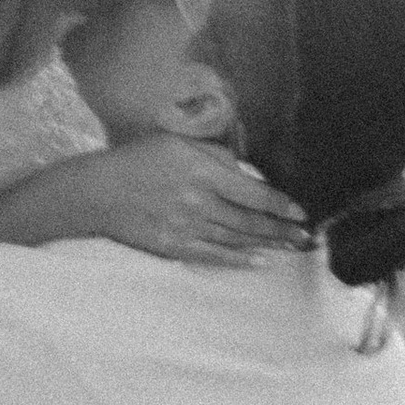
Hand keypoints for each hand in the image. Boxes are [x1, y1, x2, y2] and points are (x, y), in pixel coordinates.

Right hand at [82, 137, 305, 262]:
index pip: (252, 192)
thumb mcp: (178, 143)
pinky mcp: (174, 246)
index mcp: (200, 171)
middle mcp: (197, 202)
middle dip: (282, 230)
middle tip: (307, 237)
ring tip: (290, 248)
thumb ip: (215, 158)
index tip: (301, 212)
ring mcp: (185, 227)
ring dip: (266, 245)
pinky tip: (259, 261)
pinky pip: (213, 255)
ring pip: (235, 239)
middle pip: (249, 220)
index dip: (280, 204)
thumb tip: (247, 175)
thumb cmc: (139, 160)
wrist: (98, 192)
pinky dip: (239, 259)